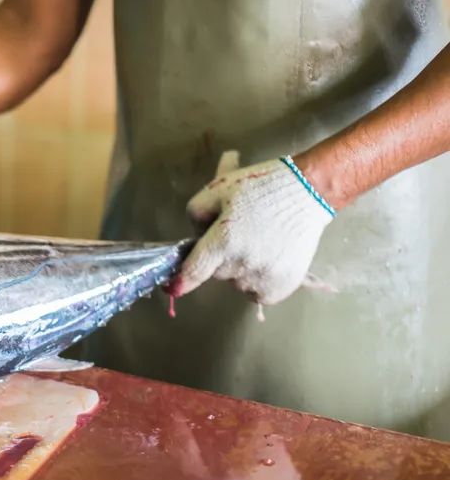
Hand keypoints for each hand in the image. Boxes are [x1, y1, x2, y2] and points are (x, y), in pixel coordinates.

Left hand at [168, 151, 333, 304]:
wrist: (309, 192)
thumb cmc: (260, 186)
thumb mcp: (218, 189)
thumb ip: (196, 214)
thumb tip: (195, 238)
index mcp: (223, 241)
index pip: (193, 272)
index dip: (180, 281)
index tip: (170, 287)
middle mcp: (242, 264)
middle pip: (217, 271)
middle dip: (221, 256)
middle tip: (241, 232)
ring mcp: (263, 278)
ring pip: (237, 283)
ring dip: (241, 268)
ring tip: (261, 241)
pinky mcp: (281, 288)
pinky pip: (257, 293)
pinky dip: (259, 280)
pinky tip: (271, 257)